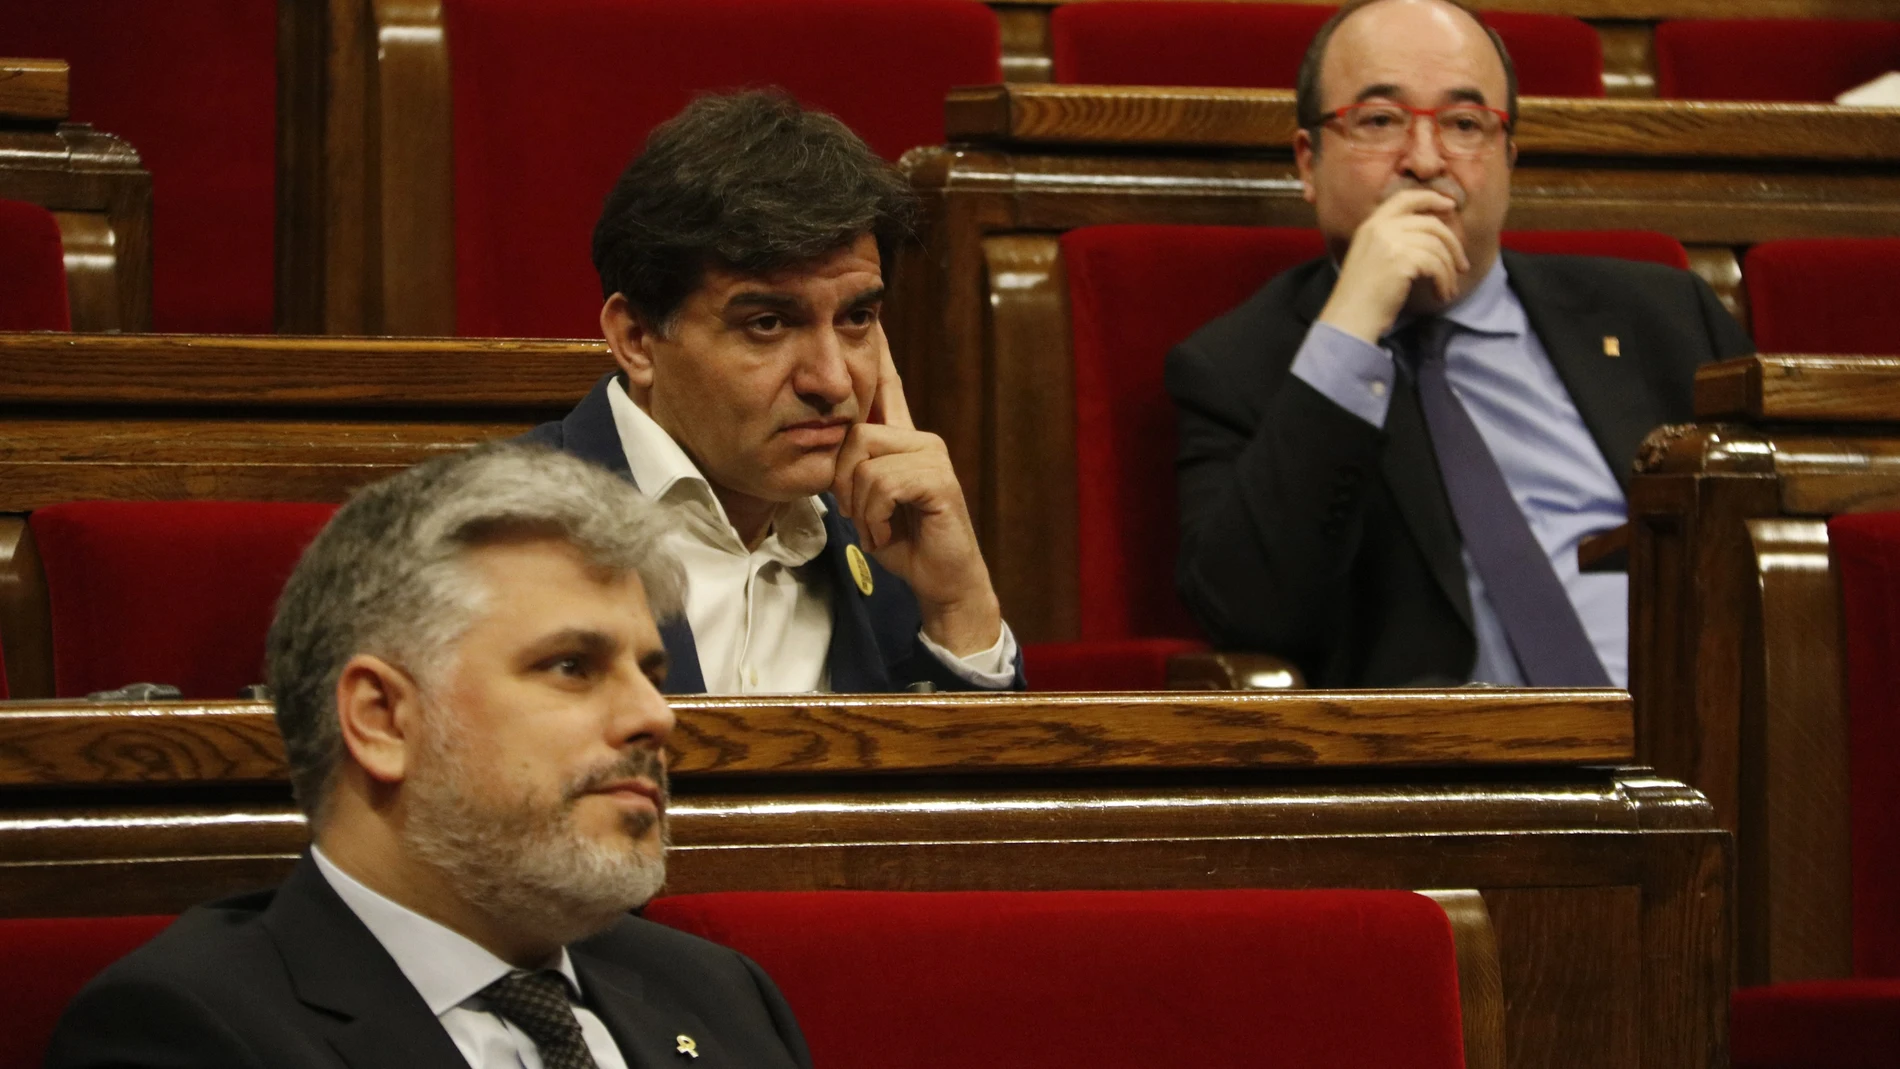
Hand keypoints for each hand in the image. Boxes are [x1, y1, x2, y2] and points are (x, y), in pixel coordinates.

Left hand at [831, 329, 1002, 655]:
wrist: (941, 581)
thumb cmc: (905, 543)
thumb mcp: (867, 503)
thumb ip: (852, 472)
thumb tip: (828, 450)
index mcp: (903, 440)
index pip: (889, 388)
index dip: (880, 355)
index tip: (874, 319)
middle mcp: (921, 438)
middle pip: (853, 434)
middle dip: (843, 483)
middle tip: (862, 516)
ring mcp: (932, 456)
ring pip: (863, 462)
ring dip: (860, 507)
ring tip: (880, 527)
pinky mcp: (938, 479)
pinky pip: (880, 483)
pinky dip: (875, 517)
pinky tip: (891, 533)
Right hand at [1318, 189, 1470, 343]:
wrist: (1349, 318)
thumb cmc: (1361, 296)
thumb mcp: (1371, 257)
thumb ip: (1392, 240)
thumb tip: (1431, 237)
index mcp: (1371, 225)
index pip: (1405, 198)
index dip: (1431, 198)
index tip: (1450, 205)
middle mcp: (1380, 228)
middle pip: (1430, 224)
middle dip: (1452, 244)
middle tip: (1462, 265)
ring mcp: (1391, 242)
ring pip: (1437, 246)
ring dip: (1449, 270)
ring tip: (1449, 288)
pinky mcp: (1402, 260)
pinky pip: (1436, 265)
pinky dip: (1444, 281)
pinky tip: (1441, 294)